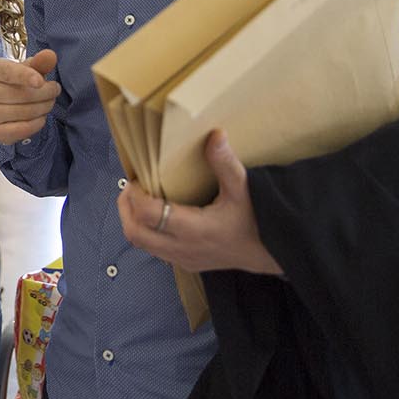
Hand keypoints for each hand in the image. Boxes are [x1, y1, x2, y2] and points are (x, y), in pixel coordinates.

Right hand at [0, 49, 60, 143]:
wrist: (6, 105)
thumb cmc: (20, 82)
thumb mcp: (30, 69)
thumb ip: (41, 62)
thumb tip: (50, 55)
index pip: (9, 72)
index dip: (25, 76)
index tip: (40, 82)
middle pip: (22, 94)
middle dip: (46, 93)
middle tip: (55, 91)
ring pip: (24, 112)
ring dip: (44, 108)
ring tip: (49, 103)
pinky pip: (21, 130)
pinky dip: (36, 124)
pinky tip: (40, 118)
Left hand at [117, 130, 282, 275]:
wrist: (272, 253)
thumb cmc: (258, 220)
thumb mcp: (244, 189)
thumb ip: (225, 163)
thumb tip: (215, 134)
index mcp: (195, 230)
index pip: (149, 215)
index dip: (136, 195)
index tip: (138, 178)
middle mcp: (183, 249)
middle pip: (135, 233)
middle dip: (126, 208)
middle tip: (130, 187)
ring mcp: (183, 259)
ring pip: (141, 243)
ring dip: (133, 220)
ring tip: (139, 198)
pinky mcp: (186, 264)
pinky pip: (154, 250)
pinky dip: (146, 231)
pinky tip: (156, 213)